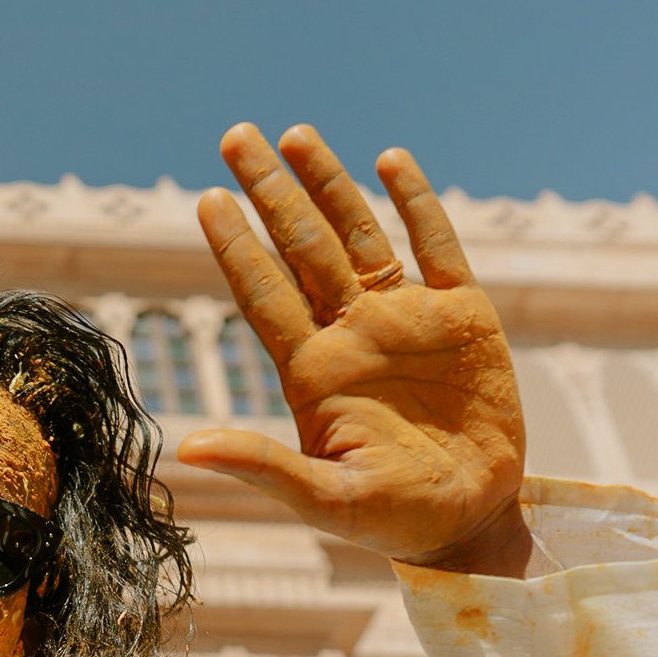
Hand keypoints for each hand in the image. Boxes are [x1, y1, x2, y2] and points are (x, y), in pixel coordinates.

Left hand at [178, 123, 532, 575]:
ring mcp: (405, 319)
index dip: (236, 246)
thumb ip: (262, 467)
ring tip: (295, 135)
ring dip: (328, 184)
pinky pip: (437, 246)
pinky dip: (416, 203)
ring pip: (359, 234)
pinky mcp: (463, 316)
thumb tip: (187, 450)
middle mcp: (351, 333)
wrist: (470, 521)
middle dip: (270, 192)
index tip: (206, 198)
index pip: (263, 294)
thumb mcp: (324, 499)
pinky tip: (390, 162)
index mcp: (312, 370)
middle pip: (302, 248)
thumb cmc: (391, 518)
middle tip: (235, 136)